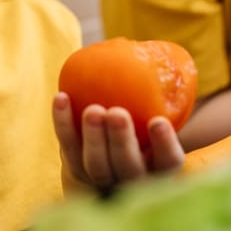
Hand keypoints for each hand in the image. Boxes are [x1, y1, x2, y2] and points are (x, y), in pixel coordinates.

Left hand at [53, 93, 184, 193]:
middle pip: (127, 168)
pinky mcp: (77, 171)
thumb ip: (157, 97)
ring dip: (92, 137)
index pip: (168, 162)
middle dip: (120, 141)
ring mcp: (103, 179)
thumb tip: (154, 50)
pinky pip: (69, 148)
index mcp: (160, 169)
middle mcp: (133, 180)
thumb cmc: (144, 129)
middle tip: (116, 113)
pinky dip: (63, 123)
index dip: (164, 144)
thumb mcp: (156, 118)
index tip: (158, 121)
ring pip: (96, 164)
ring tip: (92, 110)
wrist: (112, 163)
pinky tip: (61, 97)